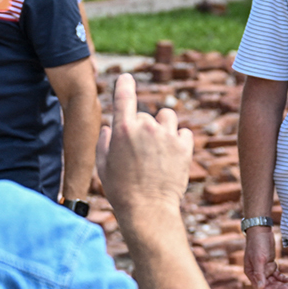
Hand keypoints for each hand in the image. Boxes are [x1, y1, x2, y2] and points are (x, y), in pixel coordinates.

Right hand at [97, 74, 191, 223]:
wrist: (148, 210)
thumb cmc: (121, 191)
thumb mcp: (102, 166)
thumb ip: (104, 143)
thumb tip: (109, 128)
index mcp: (122, 129)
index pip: (124, 96)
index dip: (125, 84)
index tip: (126, 78)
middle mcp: (146, 127)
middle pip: (143, 115)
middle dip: (140, 127)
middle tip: (139, 152)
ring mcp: (167, 135)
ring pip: (167, 116)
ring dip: (163, 127)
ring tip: (159, 147)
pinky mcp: (184, 147)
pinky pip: (185, 132)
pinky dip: (180, 140)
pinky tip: (174, 154)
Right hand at [243, 225, 287, 288]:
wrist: (261, 230)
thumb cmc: (257, 244)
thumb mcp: (258, 259)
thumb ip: (259, 274)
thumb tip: (260, 288)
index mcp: (251, 273)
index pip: (261, 287)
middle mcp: (257, 273)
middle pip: (268, 285)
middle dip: (279, 288)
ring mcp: (264, 269)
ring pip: (273, 281)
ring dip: (282, 284)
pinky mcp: (270, 264)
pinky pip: (277, 275)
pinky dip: (283, 278)